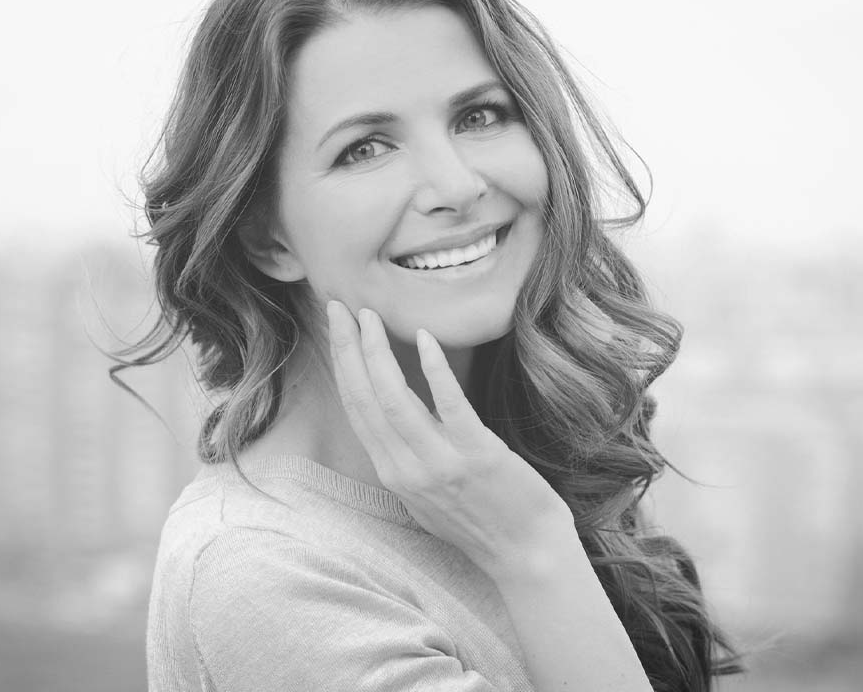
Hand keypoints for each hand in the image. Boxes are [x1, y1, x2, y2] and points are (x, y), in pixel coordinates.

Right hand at [325, 300, 573, 576]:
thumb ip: (404, 460)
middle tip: (339, 307)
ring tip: (370, 315)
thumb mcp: (425, 497)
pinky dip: (433, 368)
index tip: (336, 327)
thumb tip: (391, 423)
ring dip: (377, 352)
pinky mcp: (477, 455)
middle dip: (347, 349)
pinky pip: (449, 405)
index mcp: (392, 474)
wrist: (526, 554)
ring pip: (394, 399)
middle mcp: (407, 470)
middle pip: (364, 399)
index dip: (342, 365)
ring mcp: (440, 463)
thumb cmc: (482, 522)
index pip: (356, 409)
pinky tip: (424, 337)